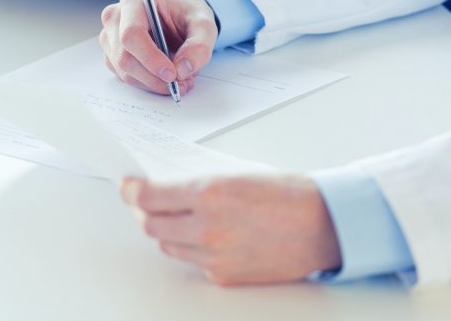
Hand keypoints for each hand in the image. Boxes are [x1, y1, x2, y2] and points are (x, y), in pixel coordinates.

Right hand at [99, 0, 216, 94]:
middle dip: (154, 77)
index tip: (172, 74)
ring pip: (125, 72)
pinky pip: (126, 77)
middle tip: (182, 83)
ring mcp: (110, 38)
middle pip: (125, 57)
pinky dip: (148, 84)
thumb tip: (183, 70)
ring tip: (180, 81)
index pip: (131, 34)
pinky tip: (166, 79)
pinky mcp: (113, 55)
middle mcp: (115, 18)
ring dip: (153, 83)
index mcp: (133, 1)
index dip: (150, 58)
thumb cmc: (186, 14)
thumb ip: (199, 46)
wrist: (179, 15)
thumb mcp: (204, 24)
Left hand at [121, 175, 341, 285]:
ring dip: (167, 231)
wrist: (323, 225)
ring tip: (177, 218)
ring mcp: (214, 255)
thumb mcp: (235, 174)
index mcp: (208, 193)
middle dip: (144, 212)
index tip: (127, 185)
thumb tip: (164, 188)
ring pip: (169, 246)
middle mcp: (207, 227)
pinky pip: (193, 262)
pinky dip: (193, 249)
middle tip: (145, 202)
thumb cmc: (286, 194)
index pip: (149, 196)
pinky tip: (206, 235)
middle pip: (151, 226)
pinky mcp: (224, 276)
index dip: (132, 191)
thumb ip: (195, 184)